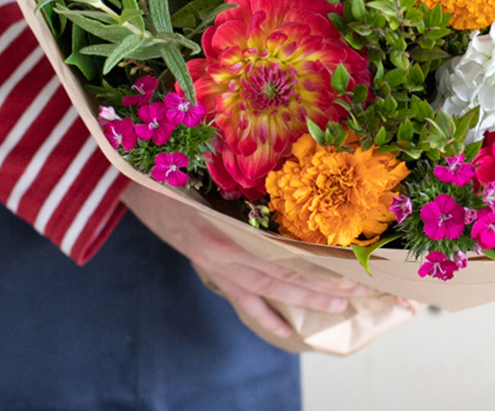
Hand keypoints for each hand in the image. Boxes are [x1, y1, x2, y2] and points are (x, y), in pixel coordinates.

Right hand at [121, 180, 366, 338]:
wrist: (133, 180)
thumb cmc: (179, 165)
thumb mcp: (218, 169)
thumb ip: (254, 179)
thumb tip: (300, 173)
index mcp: (230, 228)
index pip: (287, 254)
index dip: (322, 265)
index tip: (354, 264)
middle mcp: (226, 252)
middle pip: (285, 276)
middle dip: (325, 287)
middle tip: (362, 291)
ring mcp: (217, 265)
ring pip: (269, 290)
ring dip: (306, 300)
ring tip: (340, 307)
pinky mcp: (209, 268)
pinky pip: (242, 299)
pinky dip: (265, 315)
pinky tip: (286, 330)